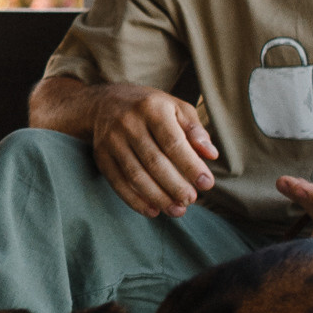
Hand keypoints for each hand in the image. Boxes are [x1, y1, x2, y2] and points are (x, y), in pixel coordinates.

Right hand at [88, 85, 219, 219]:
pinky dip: (135, 200)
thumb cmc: (150, 107)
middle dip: (175, 185)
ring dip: (157, 197)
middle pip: (154, 161)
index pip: (173, 142)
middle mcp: (129, 123)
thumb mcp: (176, 108)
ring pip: (135, 175)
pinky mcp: (101, 155)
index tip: (207, 184)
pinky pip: (117, 182)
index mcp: (152, 108)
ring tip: (177, 210)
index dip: (191, 166)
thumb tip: (211, 155)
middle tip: (191, 200)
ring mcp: (111, 140)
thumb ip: (195, 130)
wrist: (105, 102)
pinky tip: (153, 210)